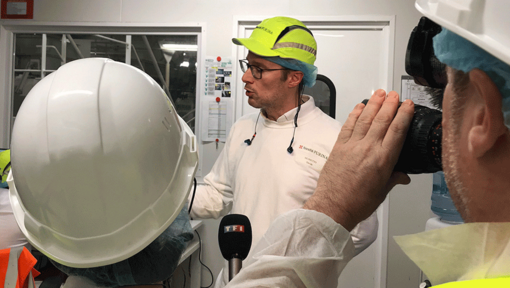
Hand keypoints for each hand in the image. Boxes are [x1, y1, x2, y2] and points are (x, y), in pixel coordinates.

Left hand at [304, 89, 414, 229]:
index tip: (407, 105)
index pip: (397, 131)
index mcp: (383, 161)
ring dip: (373, 104)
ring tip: (380, 94)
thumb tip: (403, 175)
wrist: (333, 207)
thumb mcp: (382, 192)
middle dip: (389, 104)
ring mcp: (352, 146)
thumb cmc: (356, 203)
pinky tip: (359, 106)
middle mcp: (367, 149)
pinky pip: (348, 126)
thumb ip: (393, 179)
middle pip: (381, 120)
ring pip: (365, 119)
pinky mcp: (338, 147)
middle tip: (394, 95)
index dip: (403, 115)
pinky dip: (354, 114)